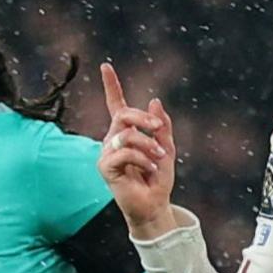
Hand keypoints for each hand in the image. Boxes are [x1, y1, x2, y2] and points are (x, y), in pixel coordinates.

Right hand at [98, 63, 178, 238]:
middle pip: (123, 114)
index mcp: (126, 133)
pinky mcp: (105, 167)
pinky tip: (149, 170)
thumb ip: (162, 126)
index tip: (106, 66)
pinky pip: (124, 152)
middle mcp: (113, 139)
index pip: (116, 105)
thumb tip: (154, 100)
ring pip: (127, 134)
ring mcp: (107, 153)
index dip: (111, 86)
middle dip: (144, 119)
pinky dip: (142, 159)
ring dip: (148, 144)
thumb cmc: (158, 179)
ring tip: (158, 158)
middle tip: (160, 130)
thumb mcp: (166, 147)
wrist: (154, 206)